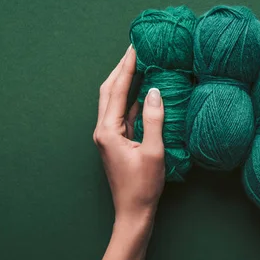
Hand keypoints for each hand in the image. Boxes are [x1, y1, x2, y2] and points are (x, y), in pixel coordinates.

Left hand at [93, 45, 165, 224]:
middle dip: (121, 69)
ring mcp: (109, 136)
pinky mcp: (117, 141)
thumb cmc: (143, 186)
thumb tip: (155, 91)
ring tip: (139, 64)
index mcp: (108, 130)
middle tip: (135, 49)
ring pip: (115, 101)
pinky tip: (144, 91)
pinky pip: (123, 114)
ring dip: (125, 81)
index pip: (118, 90)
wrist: (133, 212)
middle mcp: (103, 130)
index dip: (127, 67)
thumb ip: (155, 119)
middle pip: (109, 90)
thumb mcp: (154, 151)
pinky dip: (132, 99)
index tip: (135, 47)